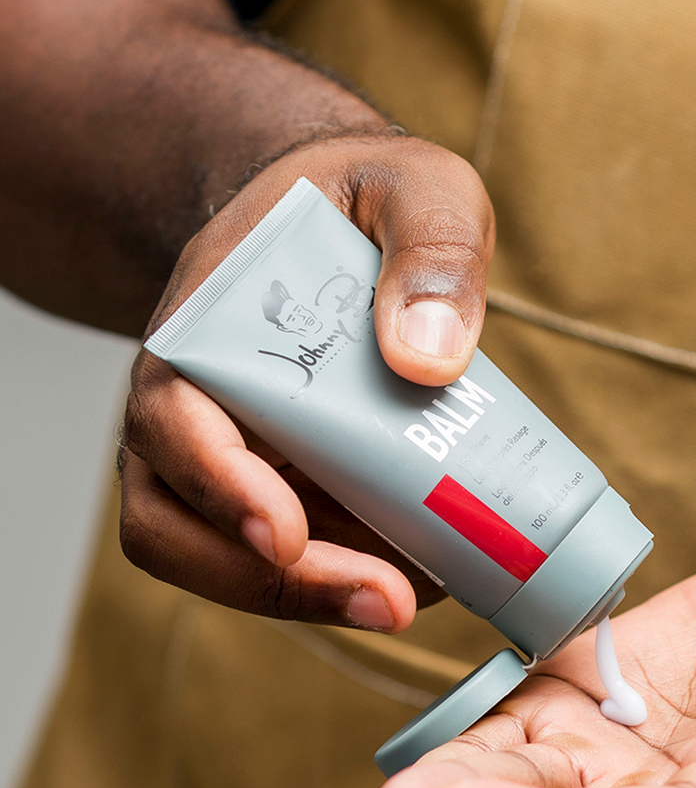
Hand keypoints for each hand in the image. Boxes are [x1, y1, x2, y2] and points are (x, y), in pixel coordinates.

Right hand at [119, 133, 494, 627]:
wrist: (334, 211)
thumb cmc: (366, 198)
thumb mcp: (419, 187)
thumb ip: (431, 247)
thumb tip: (426, 361)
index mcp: (203, 325)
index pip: (172, 423)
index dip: (219, 488)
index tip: (285, 534)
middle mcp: (190, 402)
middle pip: (180, 523)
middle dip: (275, 582)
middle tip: (386, 600)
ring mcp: (224, 452)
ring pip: (221, 557)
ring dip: (309, 595)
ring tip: (409, 597)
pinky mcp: (272, 484)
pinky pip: (283, 554)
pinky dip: (339, 575)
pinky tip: (418, 571)